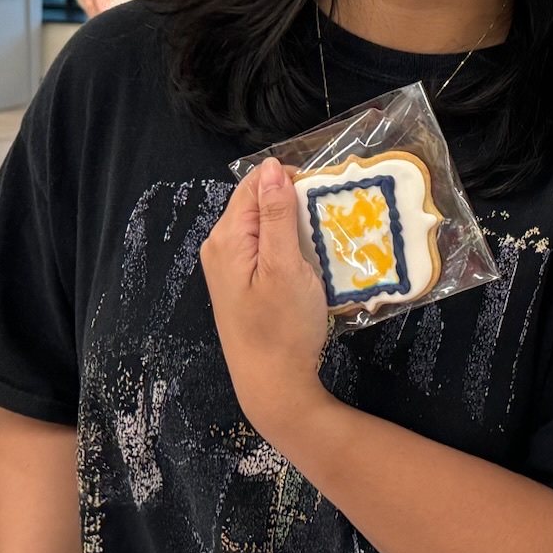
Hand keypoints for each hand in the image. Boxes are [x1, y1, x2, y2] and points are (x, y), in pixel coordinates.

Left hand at [199, 159, 331, 444]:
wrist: (273, 386)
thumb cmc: (281, 327)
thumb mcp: (285, 266)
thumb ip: (277, 214)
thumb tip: (272, 167)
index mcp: (226, 237)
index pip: (255, 184)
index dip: (290, 178)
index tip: (325, 190)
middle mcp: (221, 246)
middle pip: (258, 202)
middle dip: (293, 200)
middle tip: (331, 213)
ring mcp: (230, 267)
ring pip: (265, 225)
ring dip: (295, 223)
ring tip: (326, 233)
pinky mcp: (243, 283)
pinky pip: (266, 247)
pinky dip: (290, 244)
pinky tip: (311, 257)